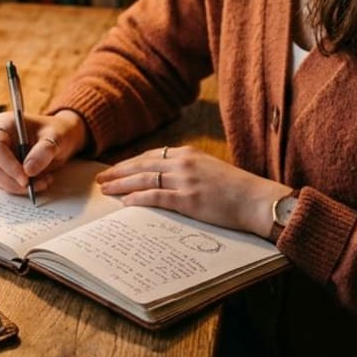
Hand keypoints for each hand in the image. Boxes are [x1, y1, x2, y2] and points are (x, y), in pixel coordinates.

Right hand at [0, 108, 89, 196]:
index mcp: (5, 123)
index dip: (8, 165)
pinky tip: (39, 182)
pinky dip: (20, 188)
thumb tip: (28, 170)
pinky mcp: (2, 168)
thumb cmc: (57, 132)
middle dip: (11, 180)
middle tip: (33, 187)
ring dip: (17, 187)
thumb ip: (44, 151)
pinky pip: (4, 183)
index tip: (25, 179)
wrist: (59, 138)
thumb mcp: (57, 137)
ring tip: (43, 182)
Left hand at [95, 145, 290, 237]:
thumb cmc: (235, 188)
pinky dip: (138, 198)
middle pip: (142, 165)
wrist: (255, 199)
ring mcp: (185, 181)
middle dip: (118, 172)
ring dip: (121, 184)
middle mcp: (184, 163)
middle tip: (100, 178)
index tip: (115, 169)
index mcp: (188, 154)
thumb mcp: (209, 169)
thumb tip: (166, 179)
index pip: (151, 156)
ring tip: (105, 189)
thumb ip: (188, 170)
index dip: (130, 163)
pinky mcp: (189, 199)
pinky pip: (157, 197)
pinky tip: (125, 203)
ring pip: (144, 179)